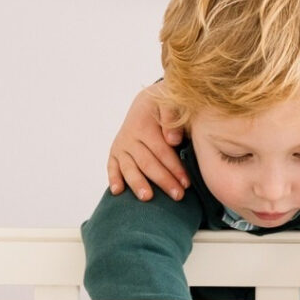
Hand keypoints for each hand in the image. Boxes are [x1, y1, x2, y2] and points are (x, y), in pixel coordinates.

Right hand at [108, 84, 187, 200]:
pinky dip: (113, 178)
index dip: (174, 167)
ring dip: (138, 184)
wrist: (147, 102)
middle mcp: (130, 136)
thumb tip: (172, 140)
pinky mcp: (115, 153)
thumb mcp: (172, 103)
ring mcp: (121, 145)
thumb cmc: (165, 106)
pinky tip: (117, 191)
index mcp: (144, 125)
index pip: (161, 151)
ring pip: (129, 168)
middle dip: (163, 180)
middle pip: (147, 163)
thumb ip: (172, 118)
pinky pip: (112, 166)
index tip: (186, 182)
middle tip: (178, 195)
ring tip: (147, 197)